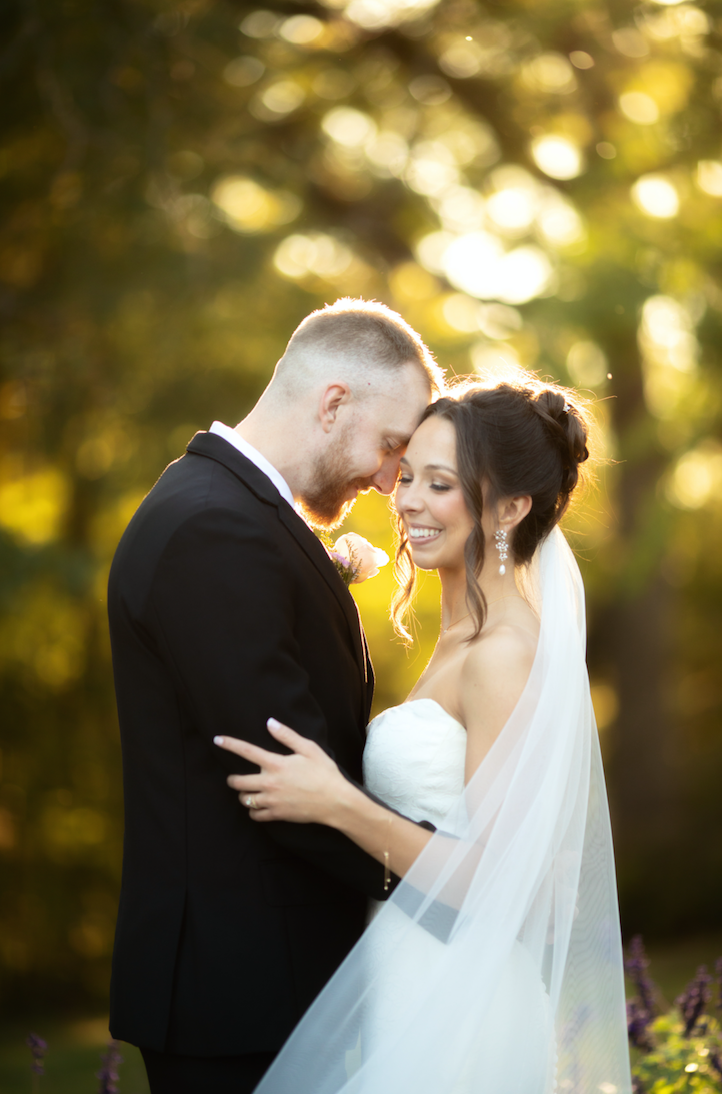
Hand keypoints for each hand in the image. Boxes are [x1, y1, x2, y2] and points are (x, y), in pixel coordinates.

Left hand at [214, 718, 345, 823]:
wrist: (335, 802)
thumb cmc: (324, 773)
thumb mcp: (309, 749)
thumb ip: (287, 736)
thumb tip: (270, 722)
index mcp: (276, 764)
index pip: (246, 751)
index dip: (230, 744)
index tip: (217, 740)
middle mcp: (269, 782)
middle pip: (237, 782)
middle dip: (232, 779)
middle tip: (234, 778)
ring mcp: (272, 800)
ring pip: (244, 799)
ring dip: (243, 795)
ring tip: (249, 792)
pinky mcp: (277, 814)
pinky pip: (255, 815)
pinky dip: (253, 811)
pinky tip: (259, 806)